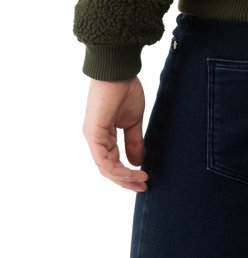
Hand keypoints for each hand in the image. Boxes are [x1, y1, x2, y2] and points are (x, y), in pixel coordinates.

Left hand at [82, 77, 149, 191]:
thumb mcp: (133, 120)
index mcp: (104, 134)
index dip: (127, 173)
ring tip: (142, 181)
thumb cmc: (125, 89)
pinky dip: (118, 169)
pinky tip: (133, 171)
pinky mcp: (93, 134)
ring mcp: (93, 137)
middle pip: (108, 169)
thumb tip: (138, 163)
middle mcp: (96, 139)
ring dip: (124, 178)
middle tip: (143, 187)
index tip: (145, 178)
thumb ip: (134, 141)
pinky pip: (104, 160)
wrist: (119, 71)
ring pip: (106, 167)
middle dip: (126, 181)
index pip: (113, 161)